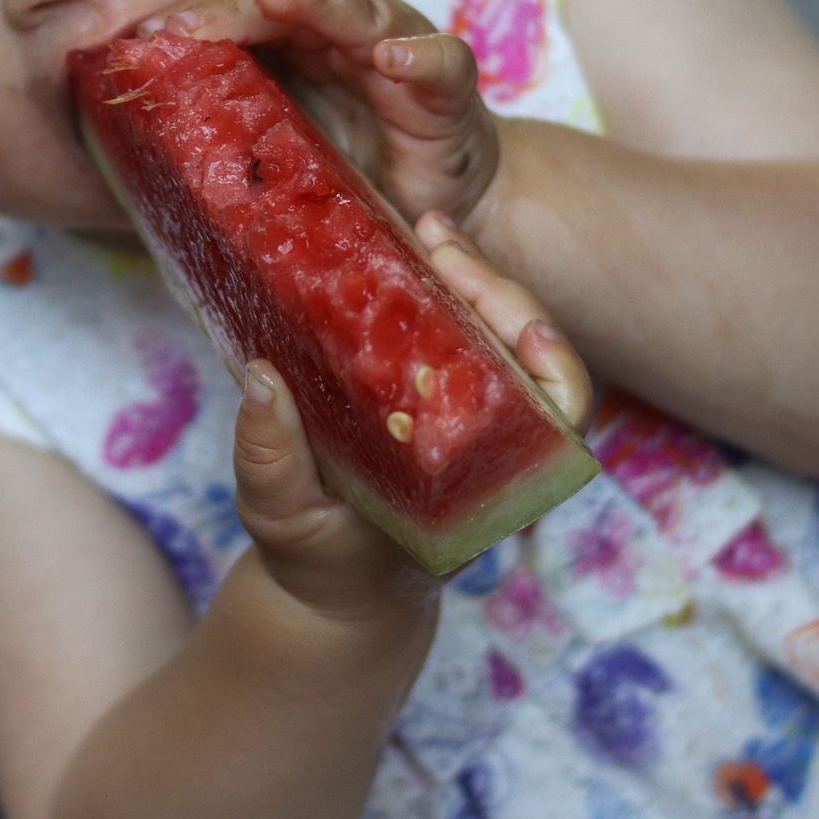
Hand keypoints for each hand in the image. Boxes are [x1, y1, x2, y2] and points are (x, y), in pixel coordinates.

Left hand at [143, 0, 500, 227]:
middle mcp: (344, 38)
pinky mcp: (446, 89)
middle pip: (289, 4)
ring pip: (359, 11)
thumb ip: (228, 141)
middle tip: (189, 22)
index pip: (242, 17)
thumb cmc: (354, 172)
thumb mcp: (279, 157)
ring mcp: (397, 55)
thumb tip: (133, 154)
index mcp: (298, 47)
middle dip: (237, 5)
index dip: (197, 22)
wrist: (437, 206)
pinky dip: (418, 55)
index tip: (146, 41)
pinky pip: (440, 62)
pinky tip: (392, 57)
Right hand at [231, 213, 592, 619]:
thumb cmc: (321, 562)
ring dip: (468, 277)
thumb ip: (271, 461)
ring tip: (424, 231)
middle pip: (529, 355)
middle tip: (437, 244)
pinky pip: (460, 330)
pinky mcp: (442, 389)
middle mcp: (492, 445)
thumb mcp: (283, 521)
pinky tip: (408, 250)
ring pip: (499, 332)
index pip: (556, 419)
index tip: (528, 328)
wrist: (339, 587)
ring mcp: (471, 413)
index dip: (554, 366)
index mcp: (480, 486)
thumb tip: (262, 379)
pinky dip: (440, 287)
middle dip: (493, 290)